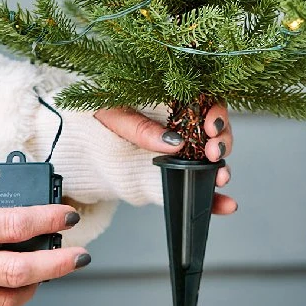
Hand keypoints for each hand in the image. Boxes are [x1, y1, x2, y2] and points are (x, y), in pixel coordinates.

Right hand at [0, 154, 90, 305]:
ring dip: (36, 285)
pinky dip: (8, 304)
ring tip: (47, 271)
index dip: (50, 219)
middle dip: (59, 261)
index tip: (69, 214)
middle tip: (80, 253)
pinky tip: (14, 290)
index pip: (20, 224)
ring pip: (10, 298)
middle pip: (25, 267)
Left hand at [92, 103, 237, 215]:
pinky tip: (226, 204)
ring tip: (220, 177)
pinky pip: (198, 184)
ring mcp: (181, 151)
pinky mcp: (175, 174)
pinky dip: (215, 197)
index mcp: (171, 100)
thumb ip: (142, 127)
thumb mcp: (114, 113)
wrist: (79, 138)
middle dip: (223, 141)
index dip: (217, 113)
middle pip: (216, 130)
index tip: (212, 126)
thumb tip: (174, 142)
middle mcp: (182, 124)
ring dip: (222, 167)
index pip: (206, 102)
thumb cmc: (97, 113)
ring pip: (213, 157)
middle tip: (214, 151)